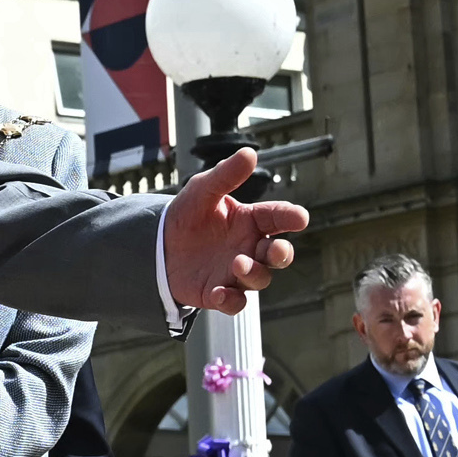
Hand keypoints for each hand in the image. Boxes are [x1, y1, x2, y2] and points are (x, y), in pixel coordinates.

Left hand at [154, 146, 310, 315]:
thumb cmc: (187, 214)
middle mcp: (250, 247)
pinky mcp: (219, 292)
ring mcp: (236, 272)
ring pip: (259, 279)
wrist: (157, 244)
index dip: (291, 217)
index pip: (278, 217)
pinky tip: (219, 293)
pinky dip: (231, 301)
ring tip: (237, 263)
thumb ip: (226, 175)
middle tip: (275, 249)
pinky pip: (234, 303)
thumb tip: (250, 153)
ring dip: (253, 273)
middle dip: (282, 253)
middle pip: (278, 254)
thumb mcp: (202, 189)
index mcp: (251, 221)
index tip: (300, 218)